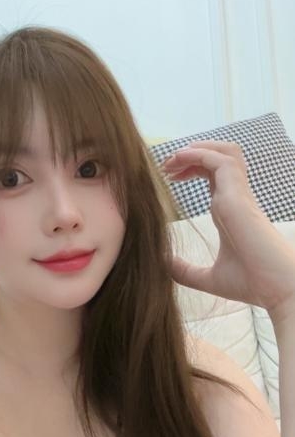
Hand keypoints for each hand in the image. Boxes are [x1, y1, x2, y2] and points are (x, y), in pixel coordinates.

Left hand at [162, 141, 294, 320]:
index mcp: (230, 210)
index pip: (213, 175)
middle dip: (190, 153)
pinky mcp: (238, 195)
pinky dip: (199, 154)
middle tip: (166, 164)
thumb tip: (161, 264)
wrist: (275, 289)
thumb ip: (185, 271)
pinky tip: (180, 160)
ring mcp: (238, 194)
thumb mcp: (208, 278)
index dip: (191, 167)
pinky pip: (220, 161)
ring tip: (173, 159)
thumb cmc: (251, 282)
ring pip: (224, 151)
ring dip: (196, 148)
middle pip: (217, 157)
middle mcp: (235, 197)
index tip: (169, 176)